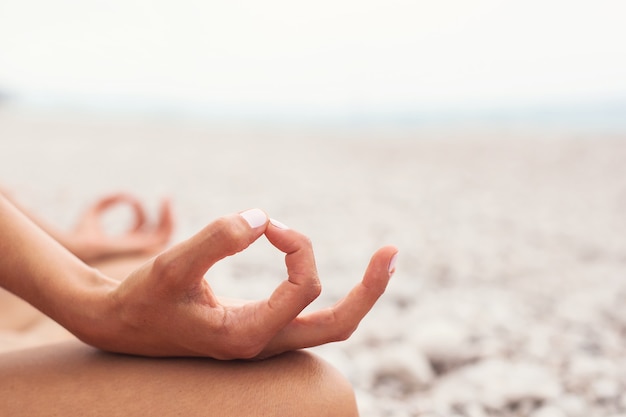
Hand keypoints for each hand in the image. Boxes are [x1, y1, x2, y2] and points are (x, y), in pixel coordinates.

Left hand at [67, 193, 173, 261]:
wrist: (78, 247)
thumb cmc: (79, 234)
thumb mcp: (93, 211)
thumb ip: (107, 201)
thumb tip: (125, 194)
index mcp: (125, 242)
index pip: (141, 226)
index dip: (138, 208)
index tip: (130, 197)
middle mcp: (136, 247)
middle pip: (160, 232)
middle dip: (165, 214)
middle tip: (166, 196)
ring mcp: (141, 249)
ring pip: (166, 234)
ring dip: (170, 216)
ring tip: (166, 198)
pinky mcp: (144, 247)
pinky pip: (164, 235)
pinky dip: (166, 219)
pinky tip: (162, 205)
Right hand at [81, 209, 396, 358]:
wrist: (122, 326)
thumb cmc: (143, 298)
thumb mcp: (172, 265)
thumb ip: (216, 239)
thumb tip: (261, 219)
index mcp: (247, 335)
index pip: (304, 289)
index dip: (296, 246)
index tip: (265, 223)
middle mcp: (265, 344)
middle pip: (339, 326)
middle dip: (370, 290)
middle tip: (394, 251)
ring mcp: (266, 341)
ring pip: (330, 325)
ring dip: (359, 293)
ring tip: (385, 259)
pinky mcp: (262, 329)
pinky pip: (311, 316)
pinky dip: (331, 291)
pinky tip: (344, 271)